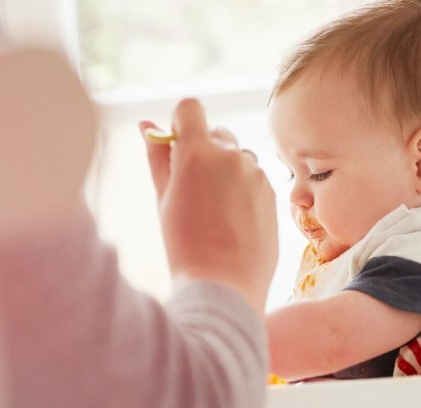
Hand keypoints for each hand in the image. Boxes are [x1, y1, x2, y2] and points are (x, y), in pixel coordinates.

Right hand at [141, 98, 278, 312]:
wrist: (224, 286)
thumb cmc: (185, 246)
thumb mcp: (163, 199)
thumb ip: (158, 157)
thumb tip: (147, 126)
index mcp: (197, 152)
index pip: (190, 107)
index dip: (181, 122)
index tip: (177, 147)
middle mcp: (231, 156)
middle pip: (216, 133)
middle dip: (204, 151)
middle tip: (192, 190)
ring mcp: (256, 174)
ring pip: (238, 157)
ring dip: (226, 172)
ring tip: (215, 211)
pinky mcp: (273, 193)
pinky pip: (254, 179)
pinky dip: (243, 191)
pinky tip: (233, 222)